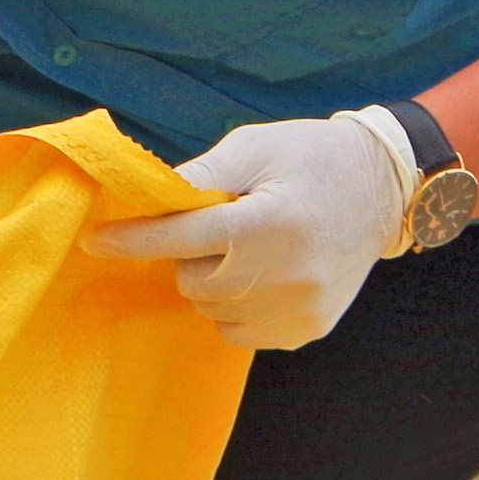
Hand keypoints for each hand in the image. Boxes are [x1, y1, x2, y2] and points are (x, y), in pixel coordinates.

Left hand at [84, 112, 411, 349]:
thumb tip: (143, 200)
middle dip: (188, 253)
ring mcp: (299, 308)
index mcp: (268, 222)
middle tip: (218, 225)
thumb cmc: (309, 157)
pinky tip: (260, 274)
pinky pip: (239, 332)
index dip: (133, 238)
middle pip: (191, 280)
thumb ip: (198, 176)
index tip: (95, 240)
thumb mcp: (253, 147)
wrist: (382, 187)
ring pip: (212, 309)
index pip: (180, 237)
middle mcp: (285, 274)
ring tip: (245, 247)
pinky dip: (235, 307)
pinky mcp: (308, 329)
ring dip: (211, 281)